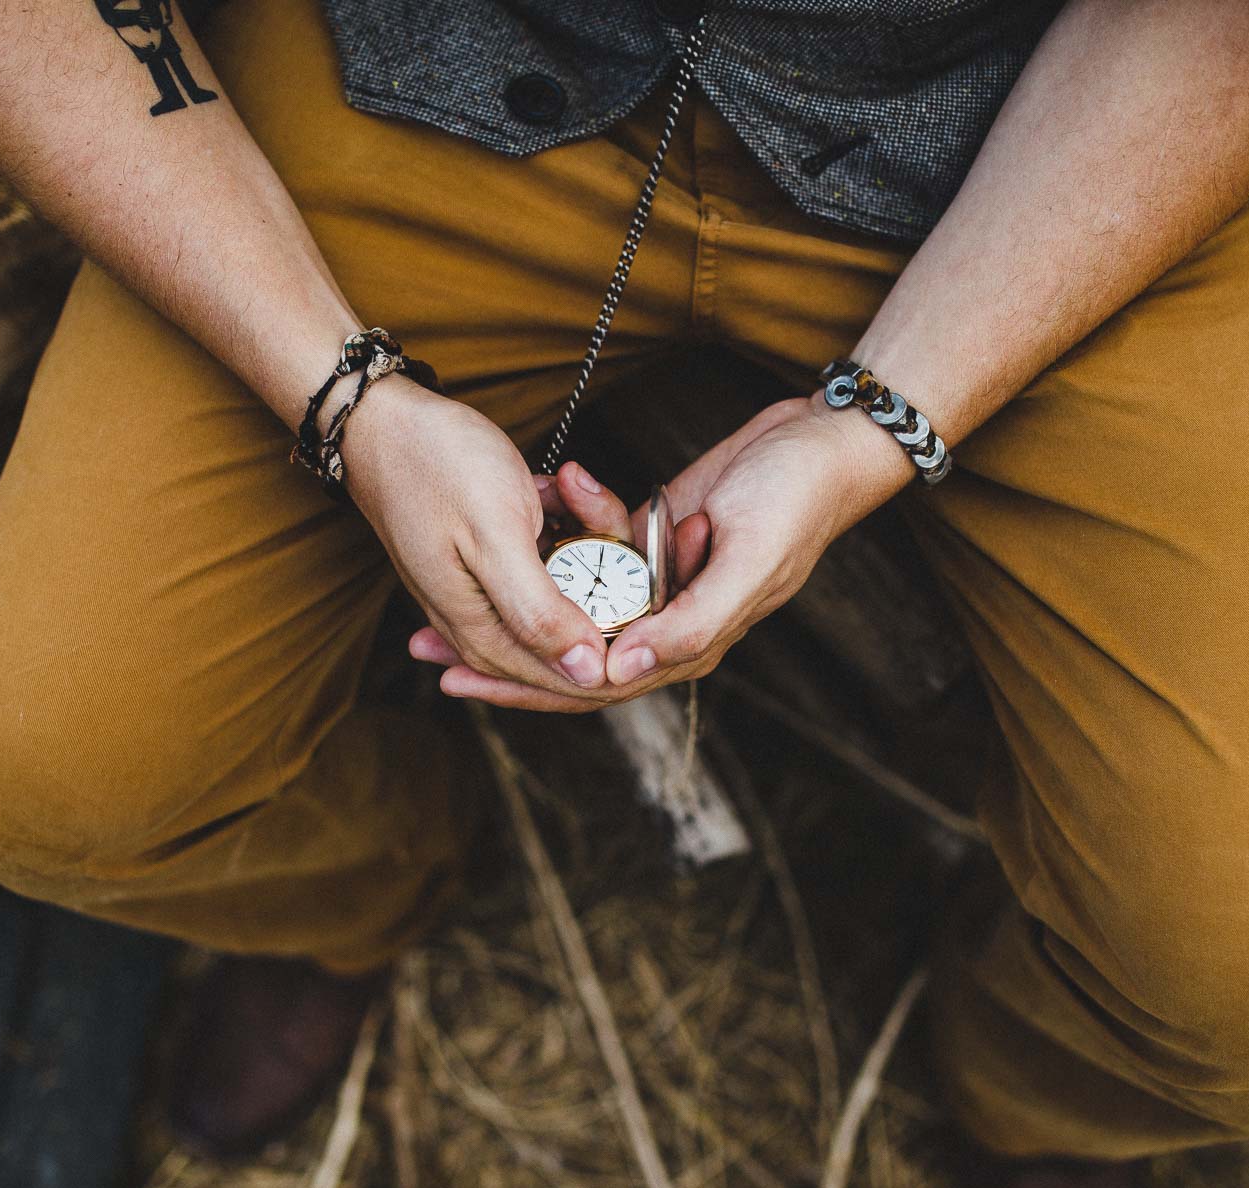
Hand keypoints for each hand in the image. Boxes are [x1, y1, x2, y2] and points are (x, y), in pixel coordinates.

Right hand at [342, 376, 615, 696]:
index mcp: (484, 633)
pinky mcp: (496, 565)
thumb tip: (588, 673)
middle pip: (575, 630)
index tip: (657, 601)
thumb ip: (539, 611)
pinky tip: (546, 489)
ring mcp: (488, 595)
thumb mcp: (495, 536)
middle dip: (605, 571)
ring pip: (570, 586)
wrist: (380, 421)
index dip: (622, 649)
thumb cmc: (435, 468)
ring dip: (580, 531)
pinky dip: (560, 520)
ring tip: (555, 486)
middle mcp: (484, 626)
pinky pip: (553, 558)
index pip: (568, 679)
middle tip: (595, 512)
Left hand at [411, 393, 914, 710]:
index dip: (522, 684)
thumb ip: (688, 624)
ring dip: (523, 580)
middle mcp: (668, 625)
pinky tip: (557, 480)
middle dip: (496, 649)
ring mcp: (660, 582)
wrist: (825, 441)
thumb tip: (617, 673)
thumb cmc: (793, 502)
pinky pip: (597, 542)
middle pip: (567, 654)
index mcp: (689, 645)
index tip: (458, 673)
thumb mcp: (745, 561)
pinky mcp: (655, 538)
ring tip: (455, 574)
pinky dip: (577, 514)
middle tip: (423, 643)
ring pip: (573, 599)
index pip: (589, 685)